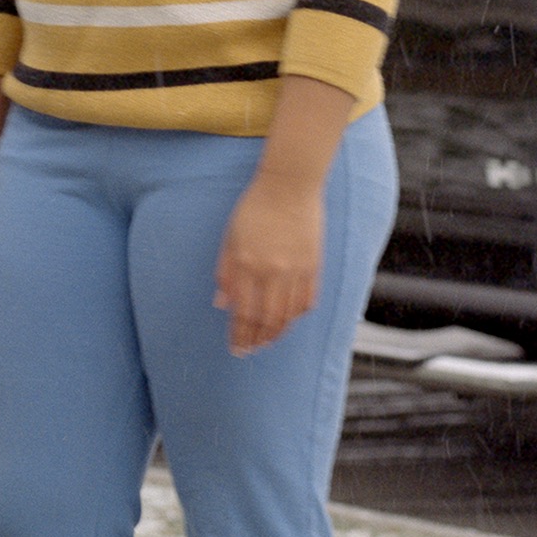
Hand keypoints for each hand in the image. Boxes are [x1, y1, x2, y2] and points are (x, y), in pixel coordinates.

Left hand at [214, 175, 322, 354]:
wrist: (289, 185)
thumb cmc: (255, 207)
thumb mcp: (230, 237)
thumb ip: (225, 271)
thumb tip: (222, 303)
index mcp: (245, 264)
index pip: (242, 312)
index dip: (239, 335)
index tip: (236, 348)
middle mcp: (270, 271)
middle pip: (265, 319)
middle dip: (256, 340)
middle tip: (249, 351)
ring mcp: (295, 270)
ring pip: (287, 315)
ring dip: (276, 333)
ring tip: (267, 341)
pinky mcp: (313, 265)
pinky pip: (307, 300)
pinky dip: (298, 315)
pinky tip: (289, 320)